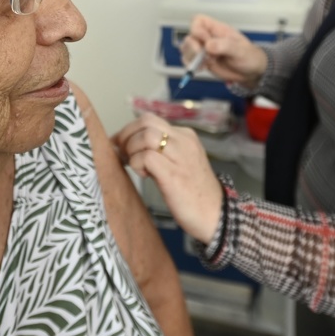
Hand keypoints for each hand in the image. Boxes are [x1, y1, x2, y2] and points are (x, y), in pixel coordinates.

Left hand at [112, 113, 223, 244]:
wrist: (215, 215)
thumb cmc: (194, 194)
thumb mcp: (179, 163)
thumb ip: (160, 151)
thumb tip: (128, 146)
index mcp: (185, 136)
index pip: (150, 120)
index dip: (129, 130)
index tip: (119, 144)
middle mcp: (184, 141)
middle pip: (146, 122)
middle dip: (126, 136)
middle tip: (122, 154)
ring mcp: (180, 156)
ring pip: (145, 136)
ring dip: (132, 150)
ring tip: (134, 166)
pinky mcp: (174, 174)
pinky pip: (147, 157)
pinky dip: (137, 164)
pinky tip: (145, 176)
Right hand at [181, 14, 267, 87]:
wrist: (250, 72)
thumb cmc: (248, 56)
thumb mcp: (240, 50)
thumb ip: (225, 46)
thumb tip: (208, 45)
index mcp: (217, 29)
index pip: (198, 21)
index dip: (197, 30)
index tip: (206, 41)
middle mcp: (207, 38)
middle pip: (189, 36)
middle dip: (193, 48)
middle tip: (205, 57)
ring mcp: (203, 50)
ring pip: (186, 49)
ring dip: (191, 57)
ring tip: (205, 64)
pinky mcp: (202, 61)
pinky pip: (188, 61)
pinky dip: (191, 66)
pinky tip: (202, 68)